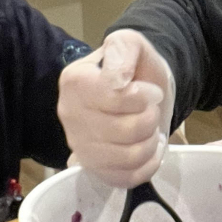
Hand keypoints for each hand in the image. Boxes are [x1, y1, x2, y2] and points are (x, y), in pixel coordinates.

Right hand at [57, 30, 175, 186]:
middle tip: (150, 110)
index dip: (142, 96)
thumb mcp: (130, 43)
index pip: (114, 98)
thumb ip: (123, 49)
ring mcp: (79, 146)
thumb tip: (117, 80)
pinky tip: (150, 148)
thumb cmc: (134, 67)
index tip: (151, 90)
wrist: (141, 91)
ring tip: (150, 128)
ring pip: (128, 157)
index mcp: (74, 81)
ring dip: (151, 141)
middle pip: (125, 130)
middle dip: (150, 118)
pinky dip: (149, 164)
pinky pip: (126, 178)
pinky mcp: (94, 169)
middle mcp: (69, 115)